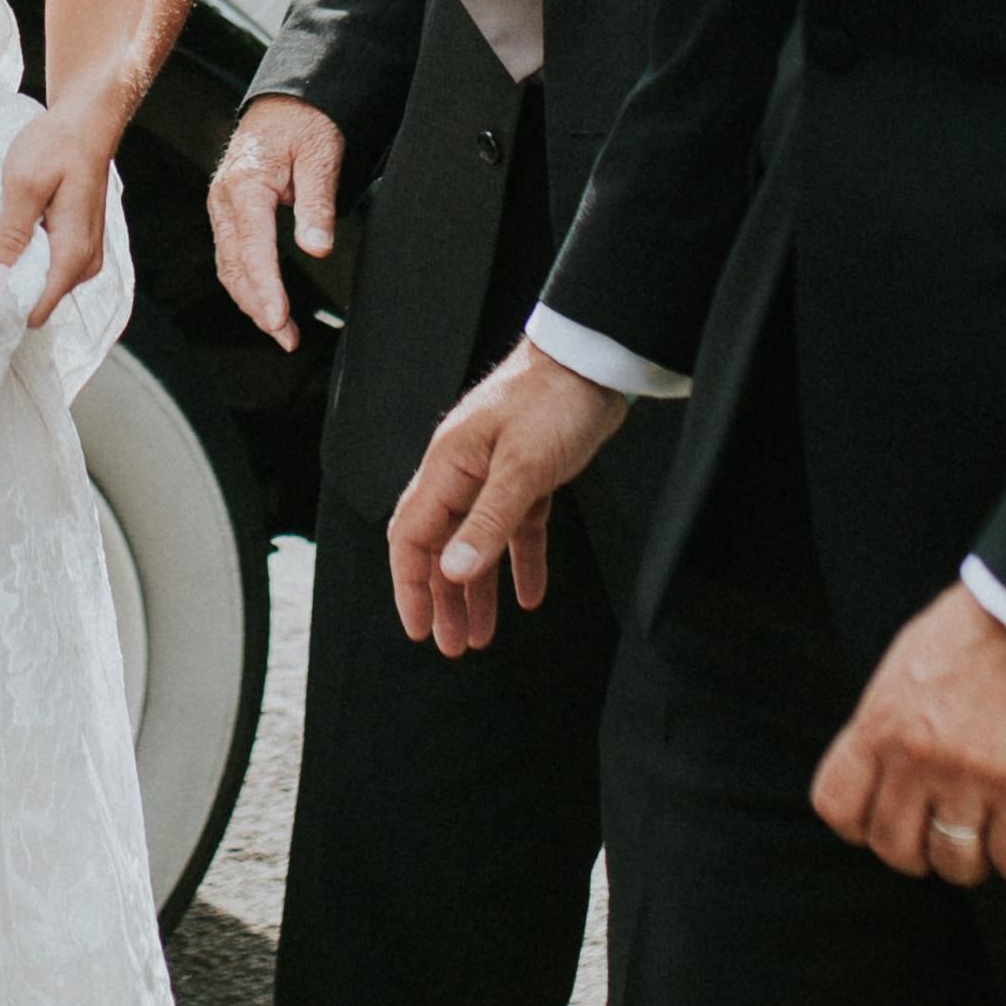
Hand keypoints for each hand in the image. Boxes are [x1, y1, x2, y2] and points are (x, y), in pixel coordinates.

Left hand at [0, 109, 116, 329]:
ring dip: (16, 268)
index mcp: (73, 253)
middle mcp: (85, 263)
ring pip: (41, 284)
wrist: (86, 121)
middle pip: (37, 300)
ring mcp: (84, 255)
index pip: (37, 309)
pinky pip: (47, 266)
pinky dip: (26, 256)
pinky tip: (12, 232)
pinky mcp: (77, 244)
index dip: (3, 305)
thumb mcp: (24, 185)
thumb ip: (10, 237)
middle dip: (7, 286)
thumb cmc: (58, 144)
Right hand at [209, 96, 345, 346]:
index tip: (280, 318)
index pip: (252, 248)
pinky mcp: (230, 212)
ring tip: (283, 332)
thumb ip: (317, 204)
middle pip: (235, 266)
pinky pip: (232, 256)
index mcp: (244, 184)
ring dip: (252, 302)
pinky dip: (248, 284)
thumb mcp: (321, 157)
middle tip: (287, 337)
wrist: (287, 100)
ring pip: (230, 266)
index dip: (266, 289)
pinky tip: (266, 304)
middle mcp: (224, 199)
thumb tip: (316, 248)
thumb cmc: (304, 122)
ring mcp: (223, 206)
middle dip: (259, 306)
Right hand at [385, 342, 624, 653]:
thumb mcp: (522, 467)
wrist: (594, 360)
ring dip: (476, 590)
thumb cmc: (553, 398)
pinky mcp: (528, 476)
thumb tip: (453, 571)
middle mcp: (463, 472)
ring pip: (476, 544)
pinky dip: (519, 562)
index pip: (411, 536)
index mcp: (448, 466)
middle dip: (442, 599)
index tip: (419, 628)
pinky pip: (515, 529)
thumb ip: (488, 522)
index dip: (410, 585)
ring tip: (480, 634)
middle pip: (440, 546)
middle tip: (451, 645)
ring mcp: (494, 474)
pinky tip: (529, 595)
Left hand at [807, 585, 1005, 888]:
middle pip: (893, 845)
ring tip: (984, 852)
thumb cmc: (982, 625)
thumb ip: (889, 714)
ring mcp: (970, 775)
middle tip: (937, 846)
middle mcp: (916, 755)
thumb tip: (878, 756)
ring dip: (968, 867)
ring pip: (954, 861)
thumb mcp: (909, 660)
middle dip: (915, 855)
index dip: (858, 826)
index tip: (881, 825)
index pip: (837, 804)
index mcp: (879, 721)